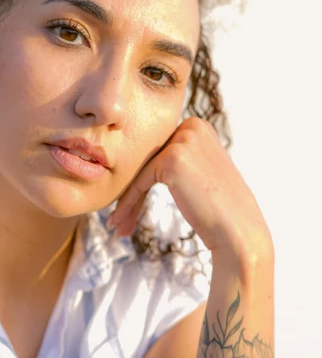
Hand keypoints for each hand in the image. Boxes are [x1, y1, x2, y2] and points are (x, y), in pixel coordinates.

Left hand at [107, 117, 271, 258]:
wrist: (239, 231)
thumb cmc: (221, 210)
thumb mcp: (201, 172)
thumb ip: (181, 160)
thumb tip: (148, 164)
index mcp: (199, 126)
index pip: (159, 151)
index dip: (142, 180)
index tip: (131, 207)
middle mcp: (192, 126)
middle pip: (148, 160)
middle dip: (133, 192)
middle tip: (120, 220)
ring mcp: (182, 140)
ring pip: (140, 171)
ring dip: (128, 201)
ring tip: (118, 226)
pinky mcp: (171, 158)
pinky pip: (138, 181)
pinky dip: (127, 203)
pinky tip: (119, 222)